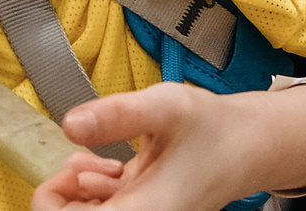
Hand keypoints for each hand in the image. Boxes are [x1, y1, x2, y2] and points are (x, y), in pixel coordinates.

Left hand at [36, 82, 305, 210]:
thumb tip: (69, 123)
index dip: (52, 198)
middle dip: (62, 194)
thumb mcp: (167, 107)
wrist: (252, 145)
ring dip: (79, 193)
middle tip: (81, 161)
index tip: (70, 167)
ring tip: (99, 162)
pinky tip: (111, 166)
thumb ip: (119, 113)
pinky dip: (97, 192)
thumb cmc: (216, 129)